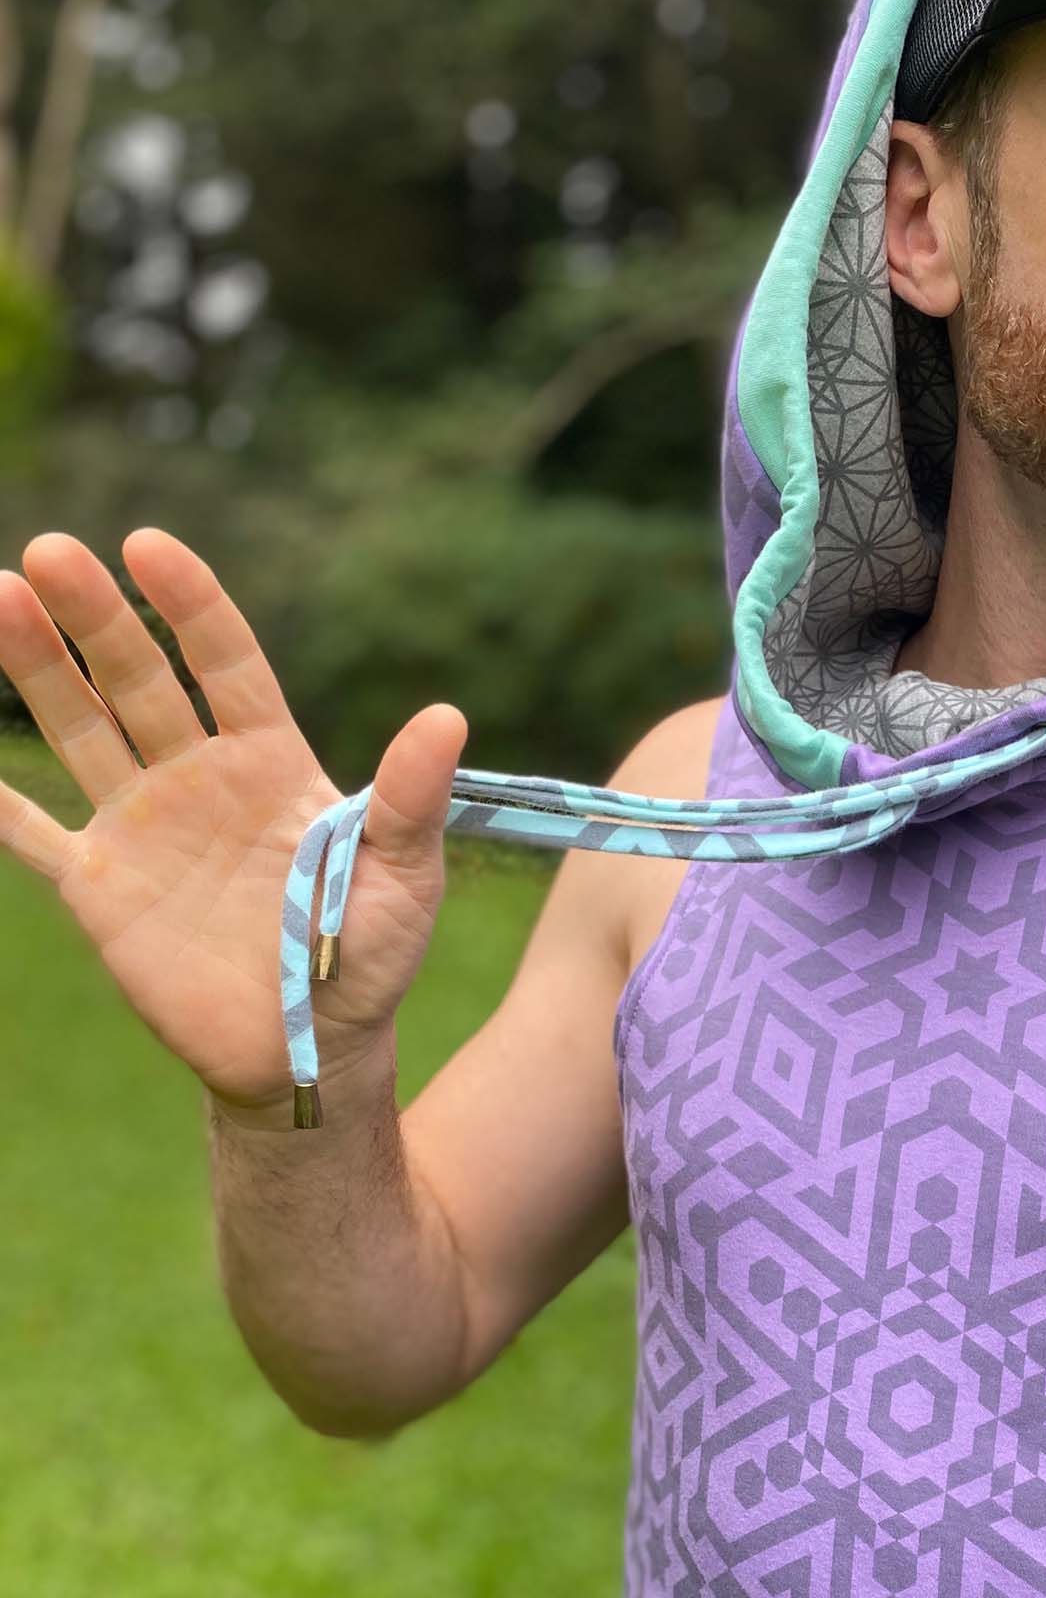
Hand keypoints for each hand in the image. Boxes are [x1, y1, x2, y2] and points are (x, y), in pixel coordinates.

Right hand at [0, 527, 467, 1120]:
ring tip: (1, 595)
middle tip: (52, 552)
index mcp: (271, 762)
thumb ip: (411, 801)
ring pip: (81, 728)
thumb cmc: (368, 960)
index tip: (148, 547)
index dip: (190, 604)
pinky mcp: (99, 885)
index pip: (225, 661)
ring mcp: (142, 825)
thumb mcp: (405, 879)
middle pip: (139, 678)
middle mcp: (198, 777)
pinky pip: (33, 833)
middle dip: (96, 616)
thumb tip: (448, 716)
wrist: (310, 1050)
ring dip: (39, 666)